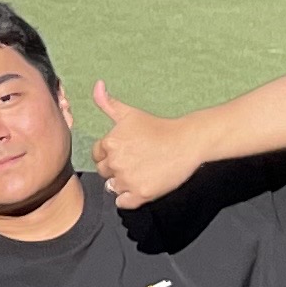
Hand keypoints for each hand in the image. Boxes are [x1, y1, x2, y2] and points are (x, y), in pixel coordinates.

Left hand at [87, 80, 202, 207]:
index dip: (110, 153)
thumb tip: (97, 84)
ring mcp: (128, 180)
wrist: (188, 142)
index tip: (127, 151)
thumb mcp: (130, 113)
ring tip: (140, 171)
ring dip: (122, 183)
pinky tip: (141, 185)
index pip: (97, 155)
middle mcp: (116, 162)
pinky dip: (129, 198)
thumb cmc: (159, 127)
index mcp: (110, 143)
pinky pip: (122, 202)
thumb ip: (108, 103)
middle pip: (104, 172)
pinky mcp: (141, 195)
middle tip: (136, 161)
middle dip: (115, 168)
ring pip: (113, 187)